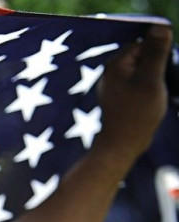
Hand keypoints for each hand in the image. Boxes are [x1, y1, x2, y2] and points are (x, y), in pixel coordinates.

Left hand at [94, 25, 172, 167]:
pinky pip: (137, 86)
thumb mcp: (151, 79)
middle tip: (156, 88)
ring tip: (151, 98)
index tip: (159, 76)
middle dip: (154, 69)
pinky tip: (147, 104)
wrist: (121, 146)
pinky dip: (146, 91)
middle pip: (142, 58)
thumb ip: (155, 53)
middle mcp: (110, 73)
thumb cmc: (136, 114)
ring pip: (141, 73)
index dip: (158, 56)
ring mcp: (112, 86)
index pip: (143, 44)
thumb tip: (160, 26)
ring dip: (152, 81)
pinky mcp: (117, 98)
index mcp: (115, 64)